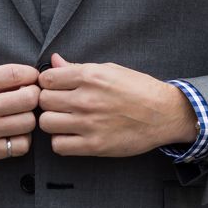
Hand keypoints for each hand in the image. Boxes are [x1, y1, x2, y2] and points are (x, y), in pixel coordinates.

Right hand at [0, 64, 40, 168]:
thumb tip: (24, 76)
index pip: (17, 73)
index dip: (31, 75)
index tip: (30, 80)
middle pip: (29, 98)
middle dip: (34, 97)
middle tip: (27, 100)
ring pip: (29, 122)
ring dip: (29, 119)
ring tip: (19, 118)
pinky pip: (20, 146)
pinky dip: (22, 140)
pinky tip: (13, 135)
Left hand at [36, 53, 196, 156]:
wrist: (164, 114)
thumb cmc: (138, 89)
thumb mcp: (110, 70)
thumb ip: (78, 68)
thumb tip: (54, 61)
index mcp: (89, 76)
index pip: (46, 78)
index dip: (47, 84)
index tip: (55, 89)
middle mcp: (86, 99)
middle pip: (43, 100)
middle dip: (49, 102)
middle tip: (60, 106)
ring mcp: (89, 123)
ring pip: (46, 123)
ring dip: (52, 123)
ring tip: (64, 121)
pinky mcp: (94, 145)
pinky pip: (59, 146)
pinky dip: (61, 142)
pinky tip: (71, 136)